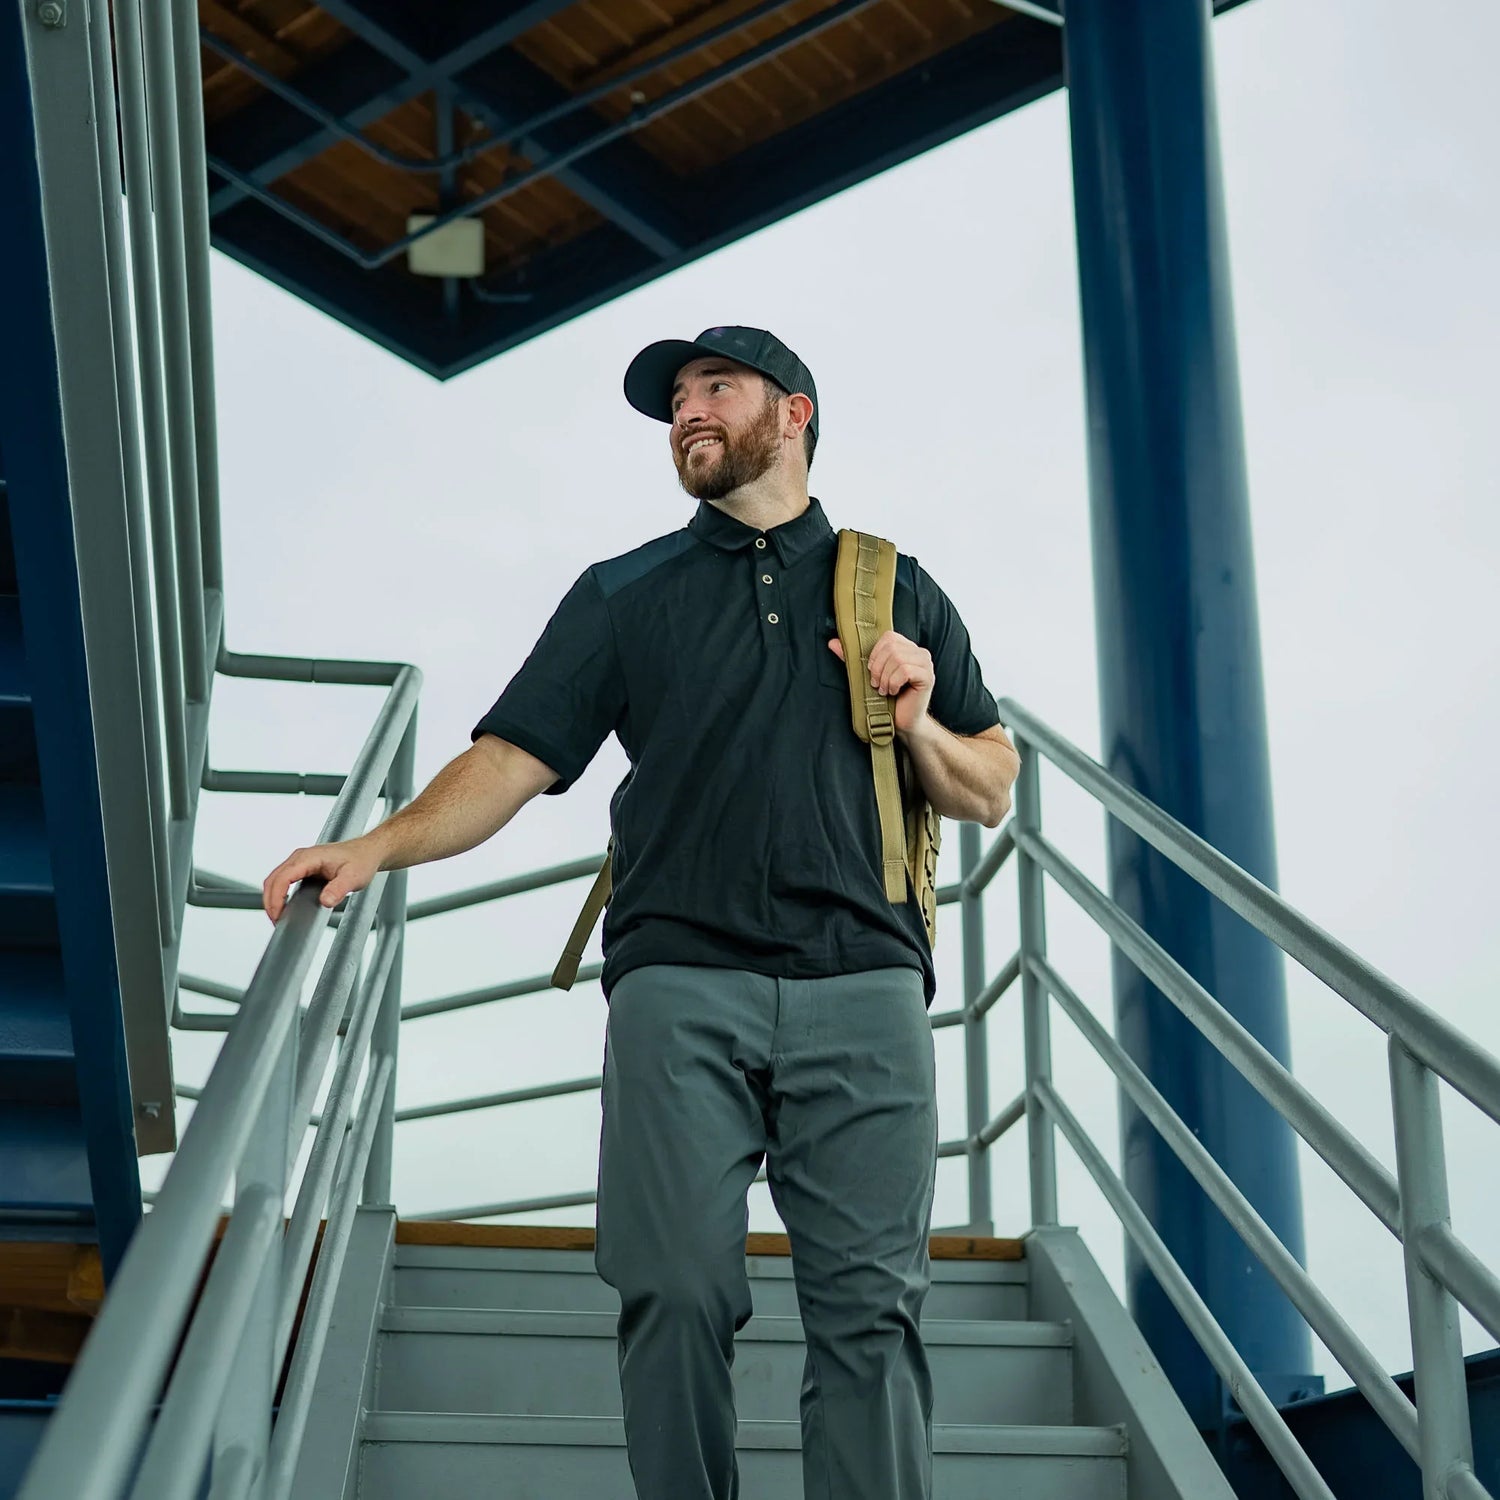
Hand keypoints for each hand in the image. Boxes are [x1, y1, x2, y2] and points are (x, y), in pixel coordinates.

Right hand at [262, 836, 381, 923]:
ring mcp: (300, 861)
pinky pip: (283, 880)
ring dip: (272, 898)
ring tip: (278, 917)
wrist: (368, 852)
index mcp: (309, 857)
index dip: (276, 899)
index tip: (278, 915)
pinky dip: (278, 894)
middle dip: (270, 902)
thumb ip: (338, 889)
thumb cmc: (362, 860)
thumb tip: (324, 901)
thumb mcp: (354, 877)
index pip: (282, 878)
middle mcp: (301, 857)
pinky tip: (284, 906)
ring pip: (275, 879)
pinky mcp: (303, 867)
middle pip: (273, 879)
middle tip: (276, 921)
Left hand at [827, 630, 934, 736]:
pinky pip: (905, 671)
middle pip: (892, 647)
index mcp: (907, 648)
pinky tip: (893, 692)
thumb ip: (852, 658)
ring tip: (885, 690)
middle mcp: (920, 653)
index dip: (875, 655)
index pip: (888, 637)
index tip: (872, 673)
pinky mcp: (928, 677)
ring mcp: (926, 664)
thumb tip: (832, 642)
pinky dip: (893, 683)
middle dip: (878, 668)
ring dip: (885, 678)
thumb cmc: (887, 699)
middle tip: (877, 684)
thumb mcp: (868, 675)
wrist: (902, 722)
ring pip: (898, 658)